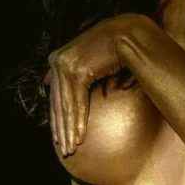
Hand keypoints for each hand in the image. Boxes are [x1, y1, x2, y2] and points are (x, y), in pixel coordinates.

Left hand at [43, 13, 137, 155]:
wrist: (128, 35)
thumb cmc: (116, 49)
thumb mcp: (93, 62)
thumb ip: (80, 75)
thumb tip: (68, 92)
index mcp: (58, 58)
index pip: (56, 94)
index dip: (58, 117)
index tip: (60, 135)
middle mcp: (57, 61)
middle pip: (58, 102)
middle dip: (61, 128)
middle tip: (64, 149)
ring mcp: (65, 65)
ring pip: (66, 106)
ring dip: (69, 130)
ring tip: (71, 148)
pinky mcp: (76, 71)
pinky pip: (76, 103)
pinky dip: (78, 122)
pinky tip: (79, 137)